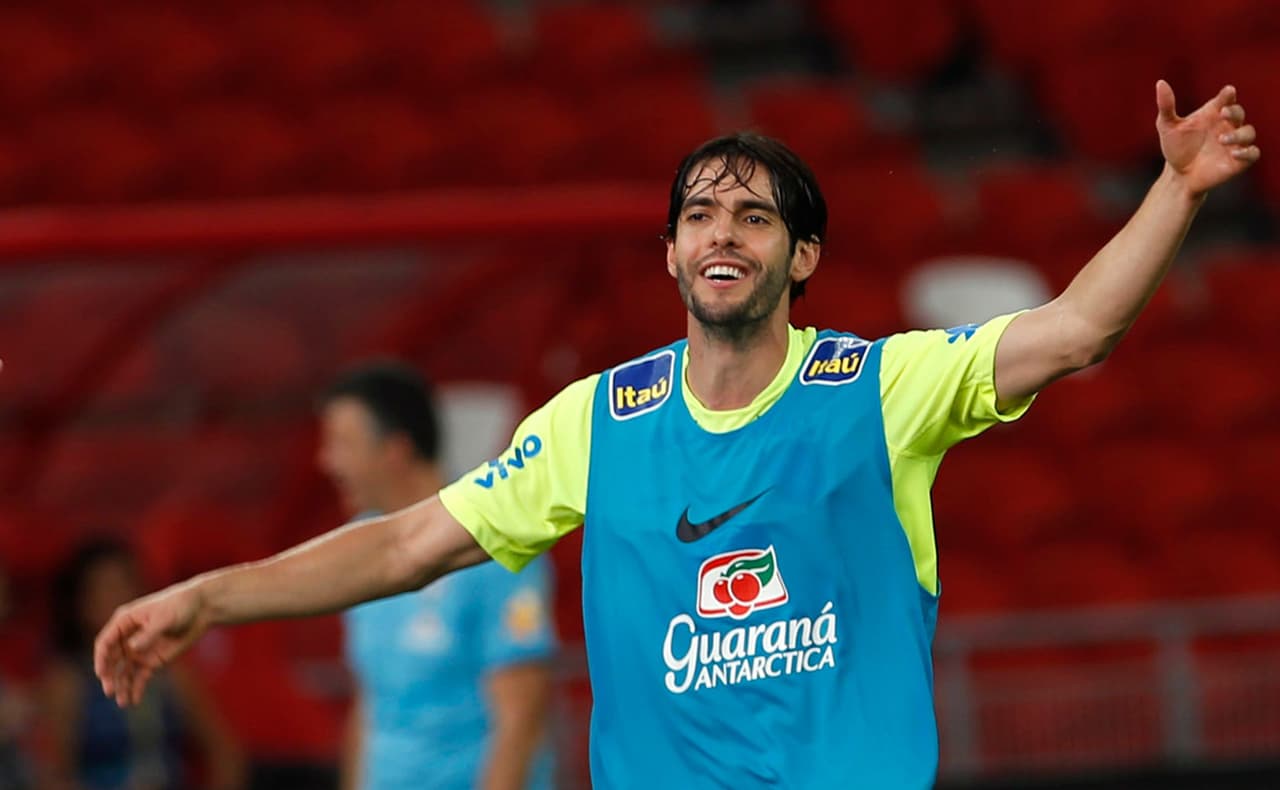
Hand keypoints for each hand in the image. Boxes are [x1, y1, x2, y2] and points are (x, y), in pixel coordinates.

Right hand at [93, 582, 208, 707]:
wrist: (200, 609)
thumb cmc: (179, 606)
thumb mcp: (164, 618)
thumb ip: (148, 634)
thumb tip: (132, 648)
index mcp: (124, 622)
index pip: (105, 642)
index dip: (101, 658)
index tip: (101, 673)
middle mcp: (127, 638)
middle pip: (111, 660)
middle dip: (109, 676)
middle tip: (109, 691)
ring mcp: (139, 651)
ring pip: (124, 672)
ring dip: (121, 686)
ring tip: (122, 702)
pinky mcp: (152, 660)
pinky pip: (140, 677)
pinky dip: (136, 688)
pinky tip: (134, 701)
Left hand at [1157, 80, 1260, 196]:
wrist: (1178, 176)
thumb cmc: (1175, 148)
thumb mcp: (1167, 126)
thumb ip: (1166, 106)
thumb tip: (1160, 83)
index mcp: (1212, 113)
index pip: (1226, 98)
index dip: (1228, 94)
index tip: (1227, 92)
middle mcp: (1226, 126)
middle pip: (1238, 113)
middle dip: (1234, 111)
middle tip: (1223, 113)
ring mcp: (1234, 143)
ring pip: (1248, 132)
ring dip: (1239, 134)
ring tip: (1221, 139)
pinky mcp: (1238, 160)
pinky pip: (1252, 153)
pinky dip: (1248, 152)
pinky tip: (1235, 153)